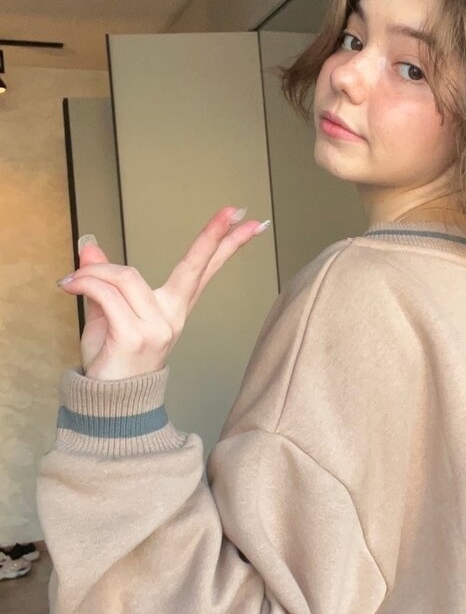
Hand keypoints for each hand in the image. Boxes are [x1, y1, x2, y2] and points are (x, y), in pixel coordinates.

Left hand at [56, 206, 267, 380]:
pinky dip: (83, 285)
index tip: (246, 221)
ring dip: (92, 274)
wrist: (107, 403)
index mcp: (173, 308)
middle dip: (213, 236)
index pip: (204, 270)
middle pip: (195, 267)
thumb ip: (103, 279)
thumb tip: (89, 248)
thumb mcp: (106, 313)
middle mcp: (172, 316)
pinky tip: (70, 287)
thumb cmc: (112, 362)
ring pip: (125, 276)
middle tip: (232, 211)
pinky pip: (105, 294)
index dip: (225, 244)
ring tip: (72, 282)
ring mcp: (157, 326)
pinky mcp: (135, 335)